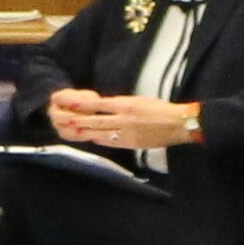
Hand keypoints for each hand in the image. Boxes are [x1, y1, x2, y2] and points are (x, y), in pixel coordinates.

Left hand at [48, 89, 198, 148]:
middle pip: (96, 121)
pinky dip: (101, 140)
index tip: (71, 104)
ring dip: (86, 132)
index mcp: (126, 105)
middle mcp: (124, 119)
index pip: (99, 105)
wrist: (177, 123)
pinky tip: (92, 138)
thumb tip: (104, 106)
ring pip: (101, 133)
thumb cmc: (159, 109)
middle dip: (80, 121)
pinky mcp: (132, 143)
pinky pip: (112, 142)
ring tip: (74, 130)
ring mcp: (127, 133)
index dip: (84, 105)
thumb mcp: (138, 100)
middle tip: (66, 120)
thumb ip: (120, 104)